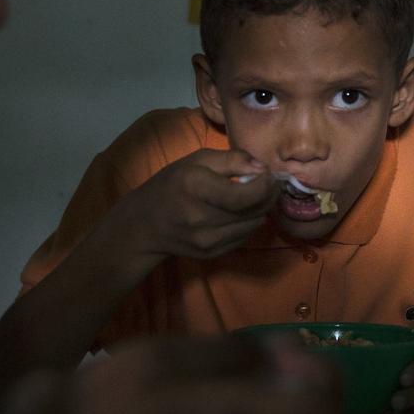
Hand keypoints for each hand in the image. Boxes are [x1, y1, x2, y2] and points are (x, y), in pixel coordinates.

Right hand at [122, 148, 272, 259]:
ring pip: (252, 225)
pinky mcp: (211, 254)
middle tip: (269, 184)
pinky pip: (243, 238)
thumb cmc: (171, 185)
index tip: (268, 174)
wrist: (144, 225)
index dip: (265, 185)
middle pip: (253, 210)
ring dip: (260, 210)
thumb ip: (231, 159)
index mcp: (195, 187)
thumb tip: (262, 168)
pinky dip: (248, 224)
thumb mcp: (196, 161)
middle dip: (268, 195)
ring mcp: (206, 240)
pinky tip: (240, 213)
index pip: (245, 194)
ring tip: (255, 197)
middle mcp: (200, 217)